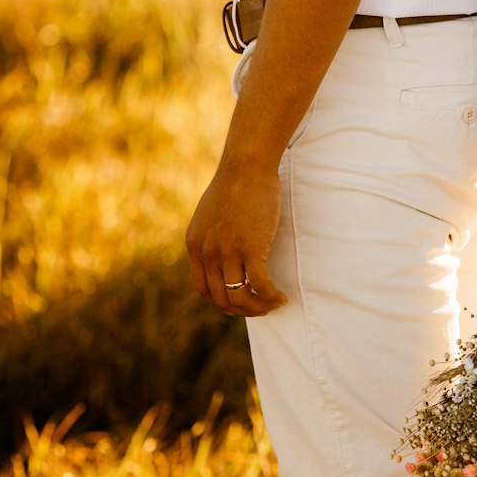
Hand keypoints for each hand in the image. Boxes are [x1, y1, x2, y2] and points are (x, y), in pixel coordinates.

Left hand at [185, 157, 287, 317]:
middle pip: (222, 299)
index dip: (223, 302)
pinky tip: (281, 296)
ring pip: (241, 297)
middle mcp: (207, 253)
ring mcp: (228, 252)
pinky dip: (271, 297)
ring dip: (259, 308)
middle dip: (243, 310)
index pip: (204, 290)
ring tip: (274, 303)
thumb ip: (211, 236)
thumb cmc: (235, 184)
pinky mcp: (251, 248)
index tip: (241, 302)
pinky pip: (261, 286)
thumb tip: (223, 253)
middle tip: (262, 308)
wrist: (246, 166)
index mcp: (195, 246)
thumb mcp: (210, 214)